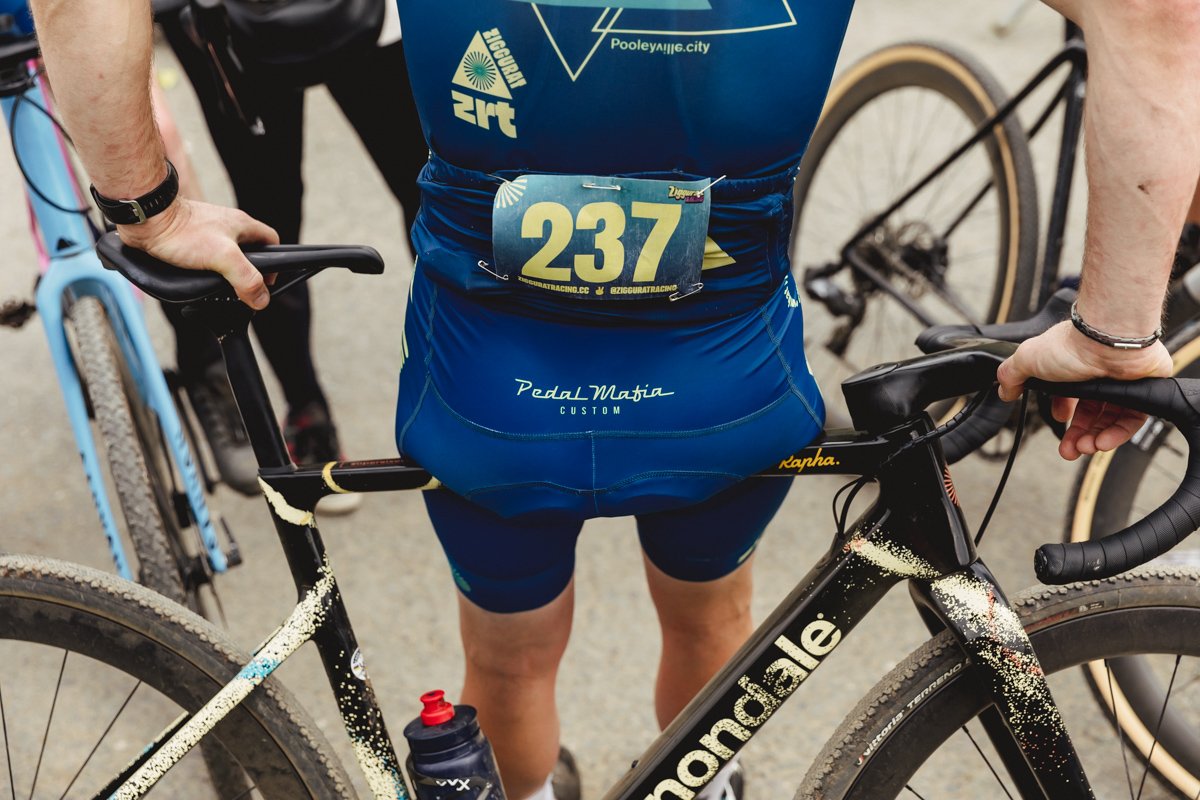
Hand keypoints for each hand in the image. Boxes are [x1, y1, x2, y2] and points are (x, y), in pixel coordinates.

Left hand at [117, 198, 278, 309]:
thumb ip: (246, 279)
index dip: (274, 262)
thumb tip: (261, 299)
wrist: (147, 219)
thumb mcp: (224, 258)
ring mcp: (208, 230)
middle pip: (249, 250)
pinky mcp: (190, 237)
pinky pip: (205, 255)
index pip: (271, 241)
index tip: (267, 281)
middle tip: (242, 289)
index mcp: (242, 225)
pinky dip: (206, 268)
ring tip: (219, 286)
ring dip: (225, 271)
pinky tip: (198, 278)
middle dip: (248, 270)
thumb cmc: (183, 231)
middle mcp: (227, 226)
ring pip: (226, 253)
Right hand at [996, 321, 1171, 459]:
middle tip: (1069, 450)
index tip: (1059, 420)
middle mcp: (1097, 375)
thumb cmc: (1074, 346)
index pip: (1069, 395)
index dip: (1063, 412)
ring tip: (1084, 448)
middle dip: (1076, 436)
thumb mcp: (1027, 359)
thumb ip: (1011, 375)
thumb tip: (1003, 390)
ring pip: (1107, 421)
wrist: (1109, 341)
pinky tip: (1101, 443)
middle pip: (1088, 414)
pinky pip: (1130, 422)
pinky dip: (1115, 435)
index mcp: (1072, 367)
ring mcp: (1120, 384)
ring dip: (1093, 439)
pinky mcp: (1140, 393)